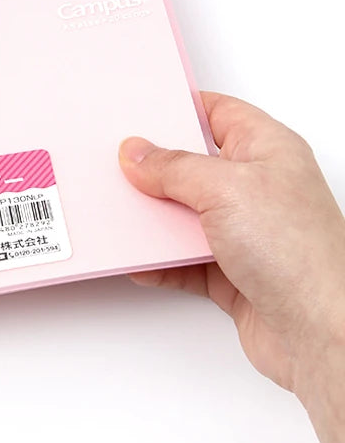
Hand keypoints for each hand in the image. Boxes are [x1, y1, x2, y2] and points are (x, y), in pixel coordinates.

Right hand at [119, 92, 344, 442]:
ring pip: (185, 214)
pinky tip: (139, 258)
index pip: (218, 113)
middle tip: (120, 163)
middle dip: (155, 168)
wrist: (323, 333)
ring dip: (153, 217)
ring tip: (121, 210)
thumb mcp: (224, 188)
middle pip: (193, 166)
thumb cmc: (300, 254)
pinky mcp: (234, 273)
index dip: (180, 109)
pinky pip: (183, 259)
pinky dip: (159, 260)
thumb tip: (139, 153)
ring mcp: (246, 232)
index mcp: (268, 150)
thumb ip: (174, 167)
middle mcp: (258, 188)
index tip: (141, 111)